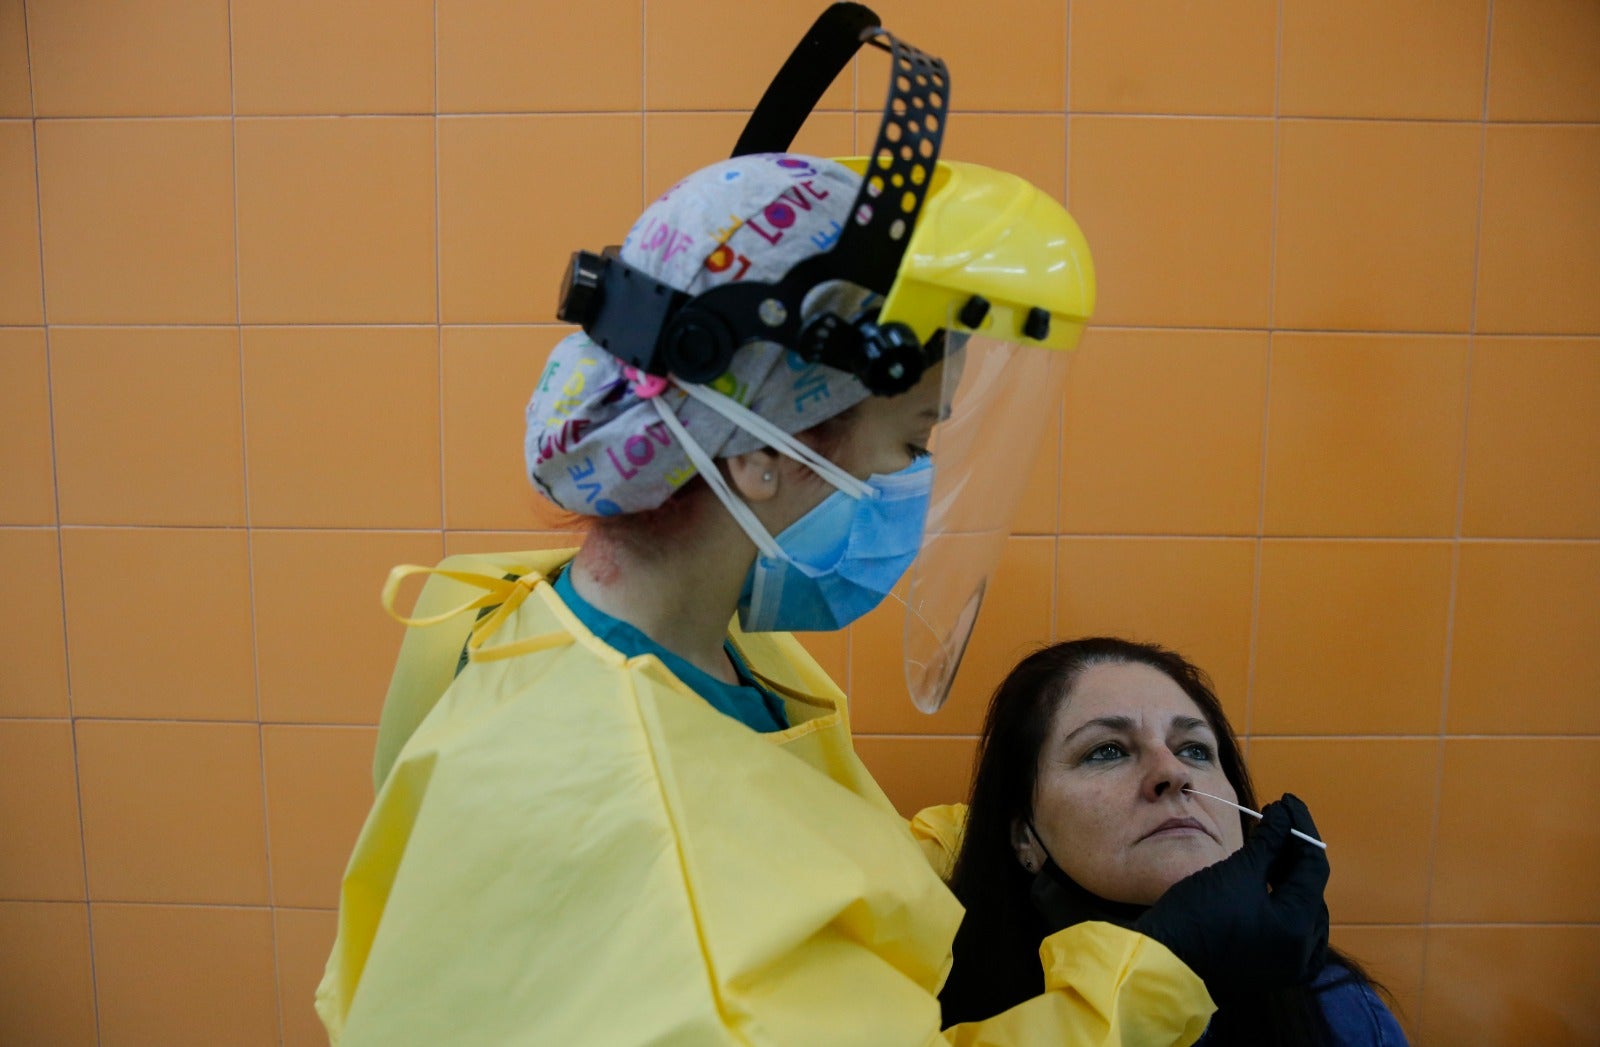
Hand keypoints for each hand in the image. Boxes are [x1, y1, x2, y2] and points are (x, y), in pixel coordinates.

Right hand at [1133, 794, 1329, 995]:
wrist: (1165, 958)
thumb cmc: (1200, 912)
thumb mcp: (1237, 871)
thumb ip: (1269, 841)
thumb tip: (1285, 814)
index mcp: (1298, 926)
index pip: (1314, 867)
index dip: (1303, 828)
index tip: (1288, 801)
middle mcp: (1303, 951)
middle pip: (1312, 890)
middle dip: (1297, 853)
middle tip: (1279, 822)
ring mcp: (1289, 964)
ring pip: (1303, 910)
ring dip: (1291, 876)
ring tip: (1274, 847)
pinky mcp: (1272, 967)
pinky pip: (1292, 929)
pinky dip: (1284, 901)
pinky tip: (1270, 881)